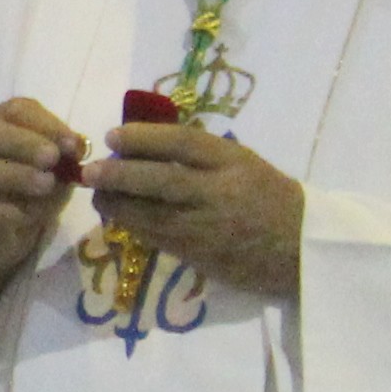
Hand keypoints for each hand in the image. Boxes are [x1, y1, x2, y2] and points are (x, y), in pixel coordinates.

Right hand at [0, 97, 84, 330]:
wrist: (16, 224)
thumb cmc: (40, 181)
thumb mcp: (60, 163)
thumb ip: (68, 152)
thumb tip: (79, 148)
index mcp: (3, 121)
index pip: (18, 111)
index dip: (46, 124)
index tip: (73, 144)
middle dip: (24, 144)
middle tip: (52, 158)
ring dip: (16, 175)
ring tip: (46, 184)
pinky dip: (9, 209)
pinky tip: (32, 213)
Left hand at [81, 119, 306, 295]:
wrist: (300, 247)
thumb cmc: (267, 197)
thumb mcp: (243, 163)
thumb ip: (200, 155)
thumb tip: (142, 143)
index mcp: (233, 162)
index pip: (182, 143)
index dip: (144, 138)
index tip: (113, 136)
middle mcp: (218, 192)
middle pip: (160, 181)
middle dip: (119, 175)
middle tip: (90, 171)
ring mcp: (206, 226)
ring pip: (150, 215)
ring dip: (117, 204)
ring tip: (96, 192)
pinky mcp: (197, 254)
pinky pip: (154, 237)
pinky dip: (131, 225)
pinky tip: (117, 215)